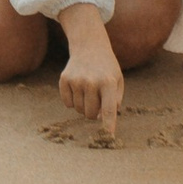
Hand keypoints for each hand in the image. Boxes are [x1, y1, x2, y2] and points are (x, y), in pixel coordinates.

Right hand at [56, 17, 124, 141]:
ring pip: (78, 110)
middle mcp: (92, 82)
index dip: (108, 125)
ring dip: (83, 105)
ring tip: (88, 90)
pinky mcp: (64, 79)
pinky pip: (67, 103)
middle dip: (94, 112)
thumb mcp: (118, 80)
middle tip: (97, 98)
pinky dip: (72, 100)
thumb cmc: (107, 67)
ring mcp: (76, 80)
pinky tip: (78, 87)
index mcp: (109, 82)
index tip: (109, 137)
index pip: (109, 109)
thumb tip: (105, 118)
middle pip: (90, 114)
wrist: (89, 45)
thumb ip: (116, 100)